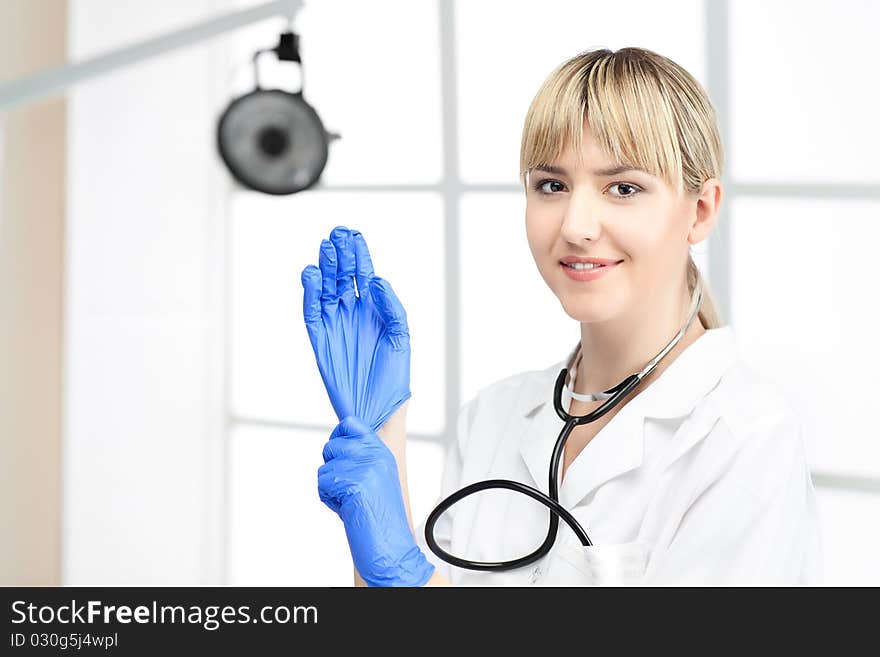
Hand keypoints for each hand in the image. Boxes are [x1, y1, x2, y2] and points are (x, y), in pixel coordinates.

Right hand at [301, 226, 410, 432]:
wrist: (377, 408)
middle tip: (336, 235)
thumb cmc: (393, 375)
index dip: (358, 253)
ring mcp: (334, 324)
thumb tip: (376, 280)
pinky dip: (310, 294)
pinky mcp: (320, 338)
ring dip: (325, 268)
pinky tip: (312, 275)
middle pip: (342, 275)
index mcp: (374, 309)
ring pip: (326, 288)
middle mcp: (352, 312)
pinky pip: (312, 312)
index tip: (353, 234)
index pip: (363, 273)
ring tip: (326, 249)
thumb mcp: (400, 336)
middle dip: (340, 254)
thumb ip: (391, 306)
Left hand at [317, 415, 434, 586]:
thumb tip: (336, 445)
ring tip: (349, 502)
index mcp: (382, 452)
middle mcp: (375, 455)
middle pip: (332, 446)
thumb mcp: (377, 479)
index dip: (338, 436)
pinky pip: (323, 485)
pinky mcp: (354, 483)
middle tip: (347, 489)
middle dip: (331, 469)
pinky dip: (329, 500)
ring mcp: (365, 468)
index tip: (337, 455)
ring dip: (330, 488)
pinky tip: (346, 509)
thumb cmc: (381, 518)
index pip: (351, 424)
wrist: (392, 547)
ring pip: (324, 469)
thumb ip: (361, 458)